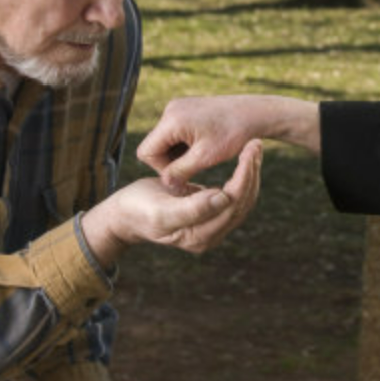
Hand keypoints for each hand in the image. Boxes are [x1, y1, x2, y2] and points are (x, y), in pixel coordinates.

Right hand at [82, 139, 262, 265]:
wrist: (124, 214)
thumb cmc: (137, 209)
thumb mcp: (161, 210)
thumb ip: (192, 209)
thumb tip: (223, 198)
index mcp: (200, 236)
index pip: (232, 204)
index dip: (243, 177)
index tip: (249, 151)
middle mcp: (210, 235)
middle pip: (243, 203)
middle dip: (251, 172)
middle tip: (256, 144)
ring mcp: (210, 226)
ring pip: (242, 199)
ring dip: (249, 172)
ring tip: (253, 147)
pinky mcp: (209, 214)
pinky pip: (233, 195)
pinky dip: (240, 175)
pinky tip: (243, 158)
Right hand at [137, 95, 318, 187]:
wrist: (255, 112)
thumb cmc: (234, 134)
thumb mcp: (206, 157)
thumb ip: (181, 172)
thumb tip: (165, 184)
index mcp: (172, 120)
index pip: (147, 152)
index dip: (162, 169)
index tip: (183, 174)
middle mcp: (170, 110)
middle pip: (154, 146)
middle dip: (171, 162)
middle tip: (194, 168)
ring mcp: (177, 107)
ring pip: (164, 141)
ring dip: (178, 154)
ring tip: (201, 157)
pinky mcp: (185, 109)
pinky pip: (174, 133)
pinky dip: (184, 145)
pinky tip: (203, 148)